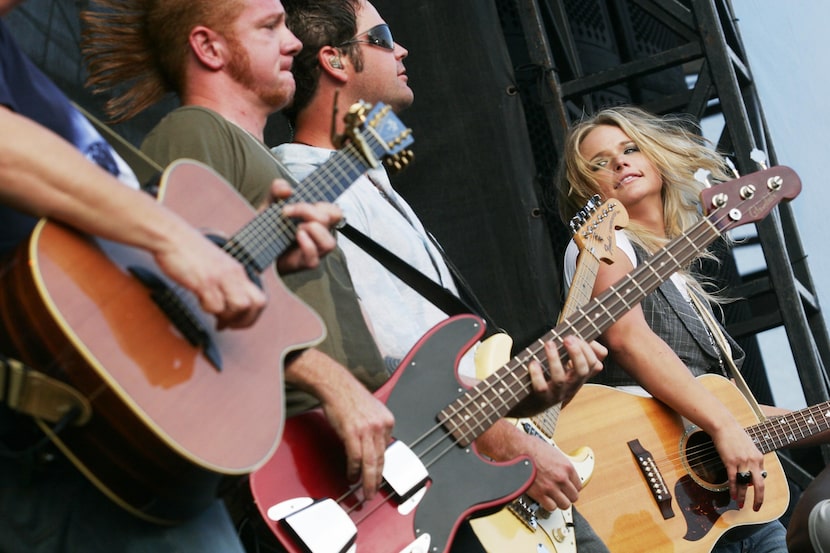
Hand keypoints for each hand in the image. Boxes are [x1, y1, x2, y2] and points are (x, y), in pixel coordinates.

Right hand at [153, 225, 265, 329]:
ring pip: (239, 306)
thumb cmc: (189, 250)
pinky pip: (215, 305)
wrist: (172, 236)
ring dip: (227, 317)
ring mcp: (220, 278)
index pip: (260, 298)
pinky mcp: (204, 281)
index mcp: (237, 271)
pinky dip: (208, 310)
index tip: (237, 321)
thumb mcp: (216, 264)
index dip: (252, 315)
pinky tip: (200, 302)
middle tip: (230, 325)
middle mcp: (233, 274)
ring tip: (213, 314)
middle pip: (257, 304)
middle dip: (245, 320)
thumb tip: (226, 304)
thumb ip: (225, 281)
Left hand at [266, 179, 342, 273]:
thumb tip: (286, 189)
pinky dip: (307, 246)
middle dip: (308, 211)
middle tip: (287, 212)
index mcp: (317, 220)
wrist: (256, 248)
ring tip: (296, 229)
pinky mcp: (305, 263)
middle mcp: (320, 235)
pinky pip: (314, 258)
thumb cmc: (269, 228)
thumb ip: (277, 190)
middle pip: (332, 220)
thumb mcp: (271, 204)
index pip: (335, 211)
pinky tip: (297, 237)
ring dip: (313, 230)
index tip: (295, 202)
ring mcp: (315, 250)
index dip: (321, 204)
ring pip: (329, 243)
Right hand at [319, 369, 394, 499]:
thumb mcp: (371, 410)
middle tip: (373, 491)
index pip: (386, 450)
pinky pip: (355, 458)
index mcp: (387, 421)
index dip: (380, 466)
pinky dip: (354, 471)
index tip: (376, 475)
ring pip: (370, 463)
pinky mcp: (352, 433)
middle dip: (377, 480)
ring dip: (367, 481)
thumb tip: (373, 447)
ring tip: (365, 491)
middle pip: (381, 460)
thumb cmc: (349, 396)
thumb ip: (375, 428)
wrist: (335, 385)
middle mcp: (380, 426)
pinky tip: (352, 476)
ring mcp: (367, 430)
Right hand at [524, 440, 582, 510]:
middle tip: (562, 494)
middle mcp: (561, 478)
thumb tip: (562, 470)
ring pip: (565, 505)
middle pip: (574, 496)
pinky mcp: (539, 494)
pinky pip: (551, 507)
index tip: (568, 488)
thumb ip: (560, 465)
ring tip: (554, 498)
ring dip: (560, 502)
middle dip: (567, 496)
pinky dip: (549, 505)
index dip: (572, 487)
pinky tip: (545, 499)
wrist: (516, 449)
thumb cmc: (530, 447)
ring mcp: (551, 487)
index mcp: (566, 467)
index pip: (579, 485)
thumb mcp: (552, 452)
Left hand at [528, 336, 604, 407]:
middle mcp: (571, 386)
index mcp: (579, 377)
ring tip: (549, 344)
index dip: (586, 349)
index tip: (573, 336)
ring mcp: (557, 393)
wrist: (531, 405)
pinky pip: (541, 388)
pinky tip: (533, 363)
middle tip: (567, 338)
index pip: (593, 364)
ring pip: (560, 379)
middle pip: (581, 371)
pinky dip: (537, 375)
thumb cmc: (551, 379)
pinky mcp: (541, 398)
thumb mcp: (570, 368)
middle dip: (576, 353)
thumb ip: (582, 354)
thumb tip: (601, 349)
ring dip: (555, 359)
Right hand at [712, 422, 765, 509]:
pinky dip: (733, 489)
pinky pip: (733, 479)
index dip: (756, 485)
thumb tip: (748, 473)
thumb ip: (751, 459)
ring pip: (744, 484)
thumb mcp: (748, 446)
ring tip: (741, 505)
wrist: (724, 425)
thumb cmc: (734, 434)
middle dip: (758, 499)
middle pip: (759, 485)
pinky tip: (732, 496)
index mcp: (759, 457)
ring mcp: (742, 462)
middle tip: (756, 508)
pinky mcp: (731, 462)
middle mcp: (753, 461)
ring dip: (743, 497)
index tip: (751, 491)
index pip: (761, 476)